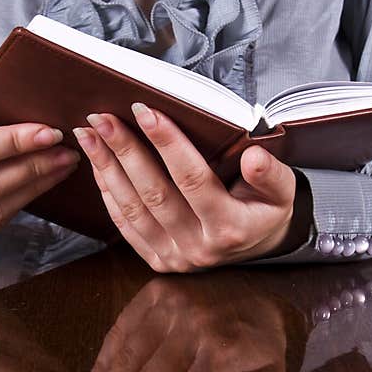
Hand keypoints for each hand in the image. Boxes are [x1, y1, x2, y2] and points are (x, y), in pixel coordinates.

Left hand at [73, 104, 307, 271]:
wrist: (257, 245)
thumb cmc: (265, 208)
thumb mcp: (282, 191)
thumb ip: (271, 174)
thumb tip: (254, 156)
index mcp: (229, 228)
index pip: (192, 180)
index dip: (168, 144)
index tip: (145, 111)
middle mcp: (198, 248)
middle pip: (154, 193)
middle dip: (125, 151)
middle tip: (102, 116)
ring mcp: (174, 258)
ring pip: (132, 209)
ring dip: (106, 168)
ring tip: (89, 134)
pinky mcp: (157, 260)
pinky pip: (124, 225)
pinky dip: (108, 192)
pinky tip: (96, 163)